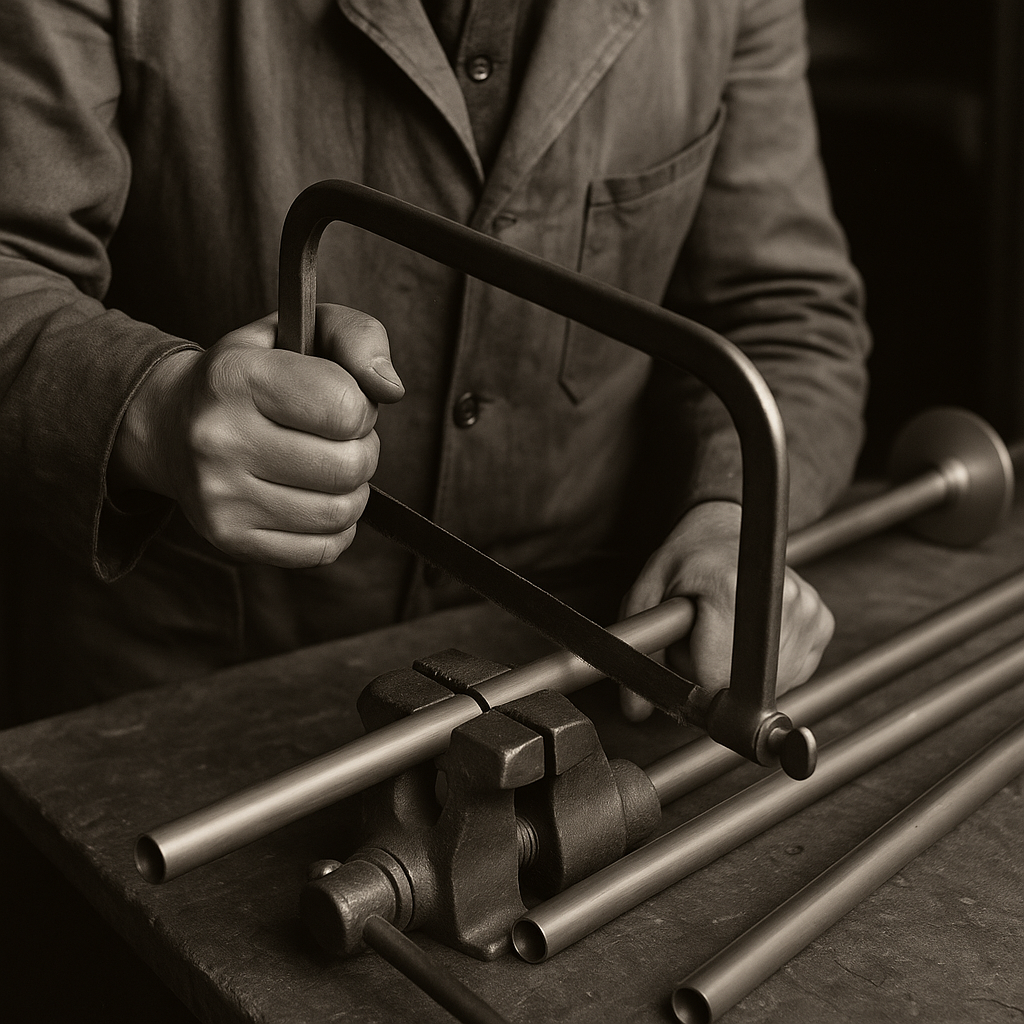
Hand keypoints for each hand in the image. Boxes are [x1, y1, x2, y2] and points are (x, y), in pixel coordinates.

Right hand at [109, 304, 403, 566]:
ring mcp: (221, 496)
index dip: (360, 406)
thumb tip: (390, 388)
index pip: (346, 408)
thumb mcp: (301, 329)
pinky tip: (313, 498)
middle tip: (336, 439)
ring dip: (351, 490)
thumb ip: (358, 337)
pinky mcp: (231, 538)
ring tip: (325, 467)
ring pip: (341, 512)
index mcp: (235, 377)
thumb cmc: (254, 372)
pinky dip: (334, 528)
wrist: (172, 425)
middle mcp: (218, 439)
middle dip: (361, 450)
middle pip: (350, 466)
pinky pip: (323, 549)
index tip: (340, 402)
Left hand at [618, 500, 833, 720]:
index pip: (713, 676)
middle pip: (743, 686)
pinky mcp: (822, 623)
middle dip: (715, 671)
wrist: (723, 531)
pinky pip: (792, 672)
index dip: (690, 669)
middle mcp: (780, 600)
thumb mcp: (646, 596)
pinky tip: (751, 634)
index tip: (685, 640)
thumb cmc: (684, 561)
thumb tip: (634, 713)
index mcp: (733, 590)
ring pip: (769, 686)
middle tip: (704, 631)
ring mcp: (808, 612)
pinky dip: (766, 666)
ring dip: (741, 671)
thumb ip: (639, 650)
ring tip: (727, 628)